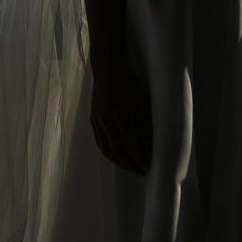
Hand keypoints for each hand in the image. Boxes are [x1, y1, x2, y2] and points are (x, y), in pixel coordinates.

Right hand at [89, 52, 151, 174]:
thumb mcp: (142, 103)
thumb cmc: (129, 85)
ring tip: (130, 167)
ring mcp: (97, 121)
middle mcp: (106, 121)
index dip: (138, 159)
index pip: (130, 145)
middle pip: (118, 151)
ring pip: (107, 150)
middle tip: (140, 170)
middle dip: (130, 164)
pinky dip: (109, 153)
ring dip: (119, 162)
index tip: (147, 167)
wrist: (108, 71)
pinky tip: (117, 156)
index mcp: (121, 116)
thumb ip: (145, 126)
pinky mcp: (92, 121)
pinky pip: (100, 143)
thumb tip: (149, 147)